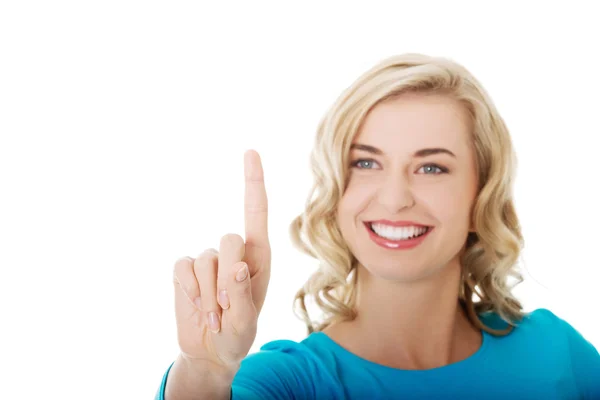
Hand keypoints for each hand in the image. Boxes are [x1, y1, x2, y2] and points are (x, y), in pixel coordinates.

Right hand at [172, 149, 270, 371]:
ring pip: (204, 260)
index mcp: (258, 257)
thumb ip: (243, 294)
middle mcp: (234, 253)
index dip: (253, 182)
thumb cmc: (237, 334)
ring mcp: (208, 260)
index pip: (256, 212)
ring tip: (214, 314)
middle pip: (228, 240)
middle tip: (227, 307)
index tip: (250, 151)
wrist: (211, 351)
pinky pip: (183, 267)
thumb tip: (237, 264)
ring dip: (209, 295)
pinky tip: (197, 306)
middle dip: (227, 277)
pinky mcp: (186, 270)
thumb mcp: (246, 321)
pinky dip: (190, 291)